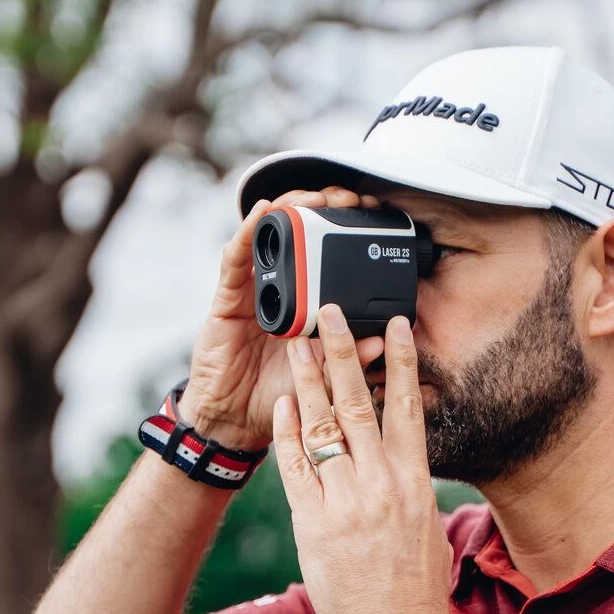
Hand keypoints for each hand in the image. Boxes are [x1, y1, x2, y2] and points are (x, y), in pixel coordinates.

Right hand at [181, 188, 386, 451]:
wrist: (235, 418)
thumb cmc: (277, 393)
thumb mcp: (322, 376)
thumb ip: (349, 359)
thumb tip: (385, 341)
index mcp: (308, 303)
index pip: (328, 254)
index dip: (346, 230)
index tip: (373, 214)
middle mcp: (281, 289)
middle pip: (300, 235)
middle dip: (322, 208)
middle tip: (346, 197)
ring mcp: (253, 290)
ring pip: (270, 237)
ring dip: (291, 209)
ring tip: (311, 196)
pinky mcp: (228, 298)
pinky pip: (236, 259)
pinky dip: (247, 232)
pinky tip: (262, 212)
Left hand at [270, 304, 455, 613]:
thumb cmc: (417, 587)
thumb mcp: (426, 527)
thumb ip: (408, 486)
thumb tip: (401, 455)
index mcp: (414, 481)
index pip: (407, 407)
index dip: (401, 362)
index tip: (396, 325)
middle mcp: (381, 484)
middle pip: (359, 404)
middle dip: (343, 354)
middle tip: (331, 313)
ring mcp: (347, 502)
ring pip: (324, 427)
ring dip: (308, 381)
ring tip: (298, 345)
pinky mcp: (315, 524)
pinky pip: (296, 468)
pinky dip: (288, 434)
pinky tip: (282, 405)